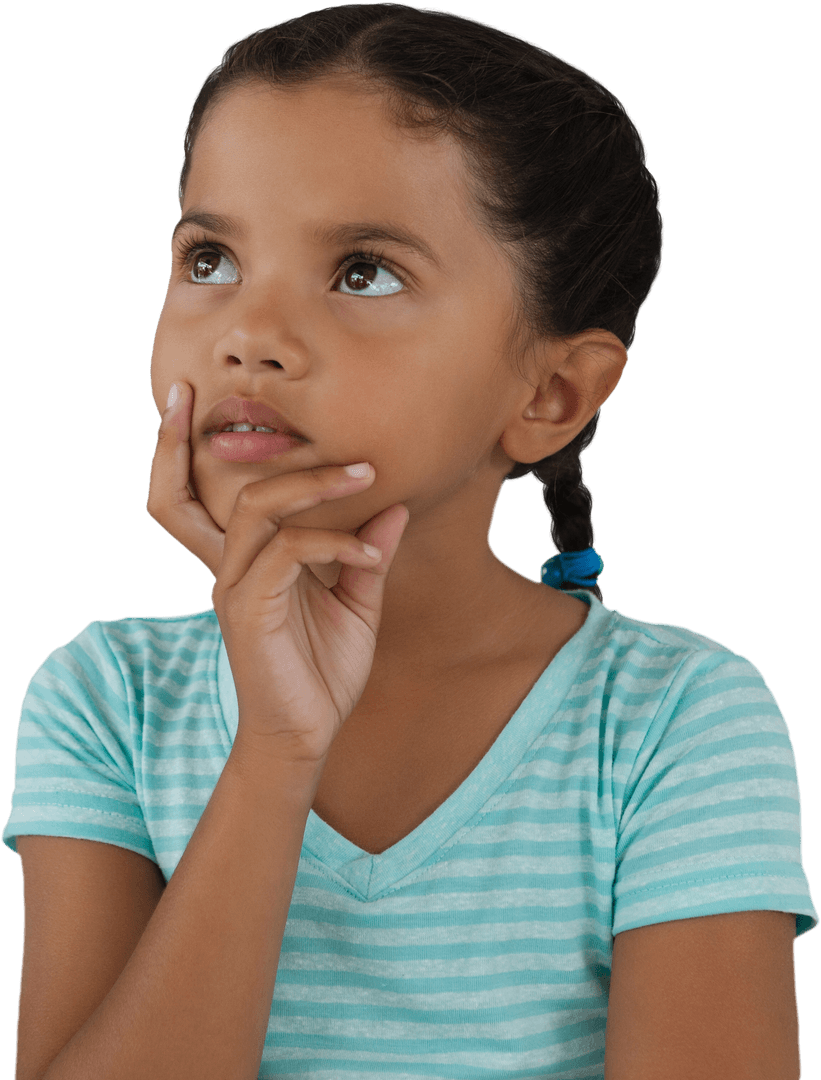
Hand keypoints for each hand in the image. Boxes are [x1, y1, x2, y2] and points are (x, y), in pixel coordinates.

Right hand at [147, 381, 409, 763]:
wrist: (306, 738)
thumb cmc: (324, 674)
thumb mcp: (358, 606)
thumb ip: (369, 556)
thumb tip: (395, 507)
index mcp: (256, 562)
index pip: (239, 494)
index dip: (246, 459)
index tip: (307, 434)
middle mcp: (237, 567)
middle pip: (243, 489)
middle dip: (289, 457)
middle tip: (362, 457)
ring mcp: (237, 587)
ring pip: (260, 510)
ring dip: (316, 488)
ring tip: (368, 480)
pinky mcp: (248, 610)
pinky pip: (286, 553)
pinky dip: (332, 544)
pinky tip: (369, 556)